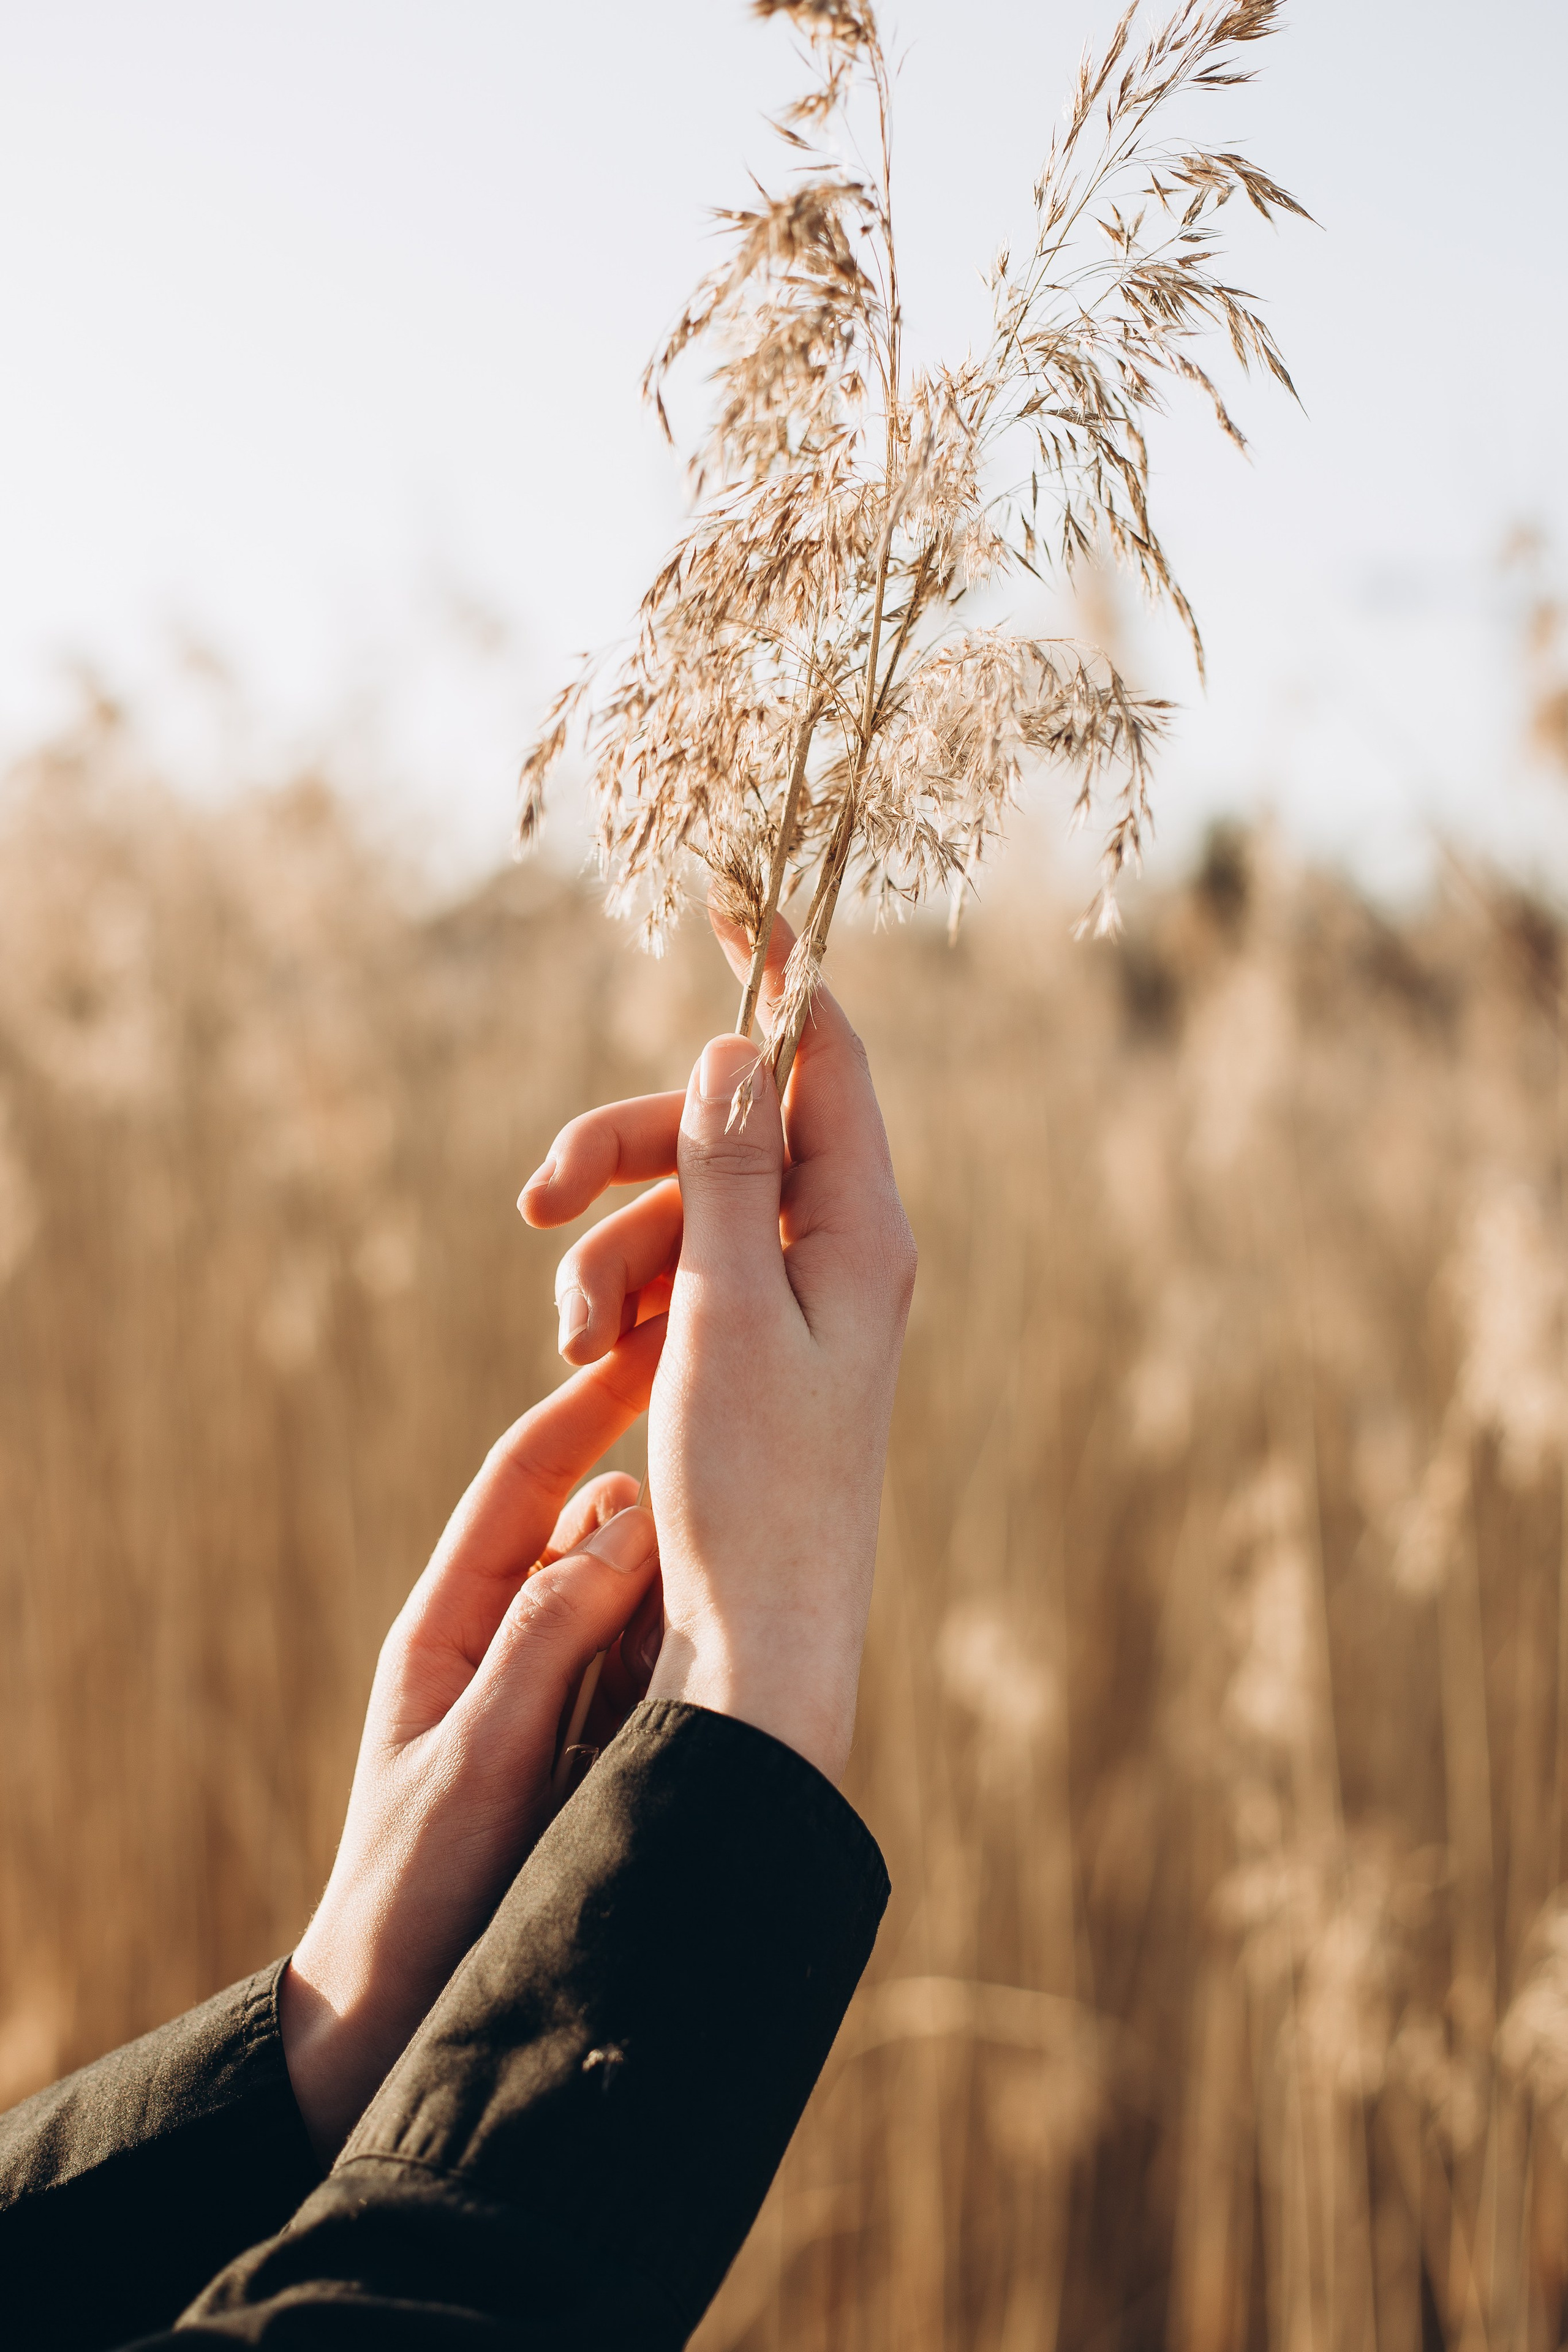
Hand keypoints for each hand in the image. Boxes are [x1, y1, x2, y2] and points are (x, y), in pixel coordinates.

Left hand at [280, 1323, 666, 2163]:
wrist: (387, 2028)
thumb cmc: (413, 1892)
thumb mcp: (476, 1754)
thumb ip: (547, 1636)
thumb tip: (628, 1511)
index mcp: (448, 1623)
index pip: (526, 1479)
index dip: (589, 1400)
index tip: (654, 1335)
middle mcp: (504, 1641)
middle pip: (590, 1525)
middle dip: (659, 1469)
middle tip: (736, 1409)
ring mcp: (553, 1693)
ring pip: (633, 1592)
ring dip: (686, 1554)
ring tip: (761, 1497)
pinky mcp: (591, 1747)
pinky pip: (650, 1664)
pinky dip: (693, 1630)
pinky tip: (748, 1610)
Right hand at [522, 902, 915, 1783]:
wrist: (759, 1637)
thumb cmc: (757, 1488)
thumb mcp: (726, 1312)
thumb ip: (732, 1173)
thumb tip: (745, 1042)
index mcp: (860, 1227)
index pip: (825, 1058)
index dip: (775, 980)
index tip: (727, 906)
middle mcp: (839, 1249)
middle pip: (724, 1130)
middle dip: (622, 1150)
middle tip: (532, 1197)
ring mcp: (795, 1300)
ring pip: (684, 1206)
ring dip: (610, 1250)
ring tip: (575, 1338)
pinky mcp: (750, 1348)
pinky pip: (678, 1275)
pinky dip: (625, 1298)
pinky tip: (593, 1360)